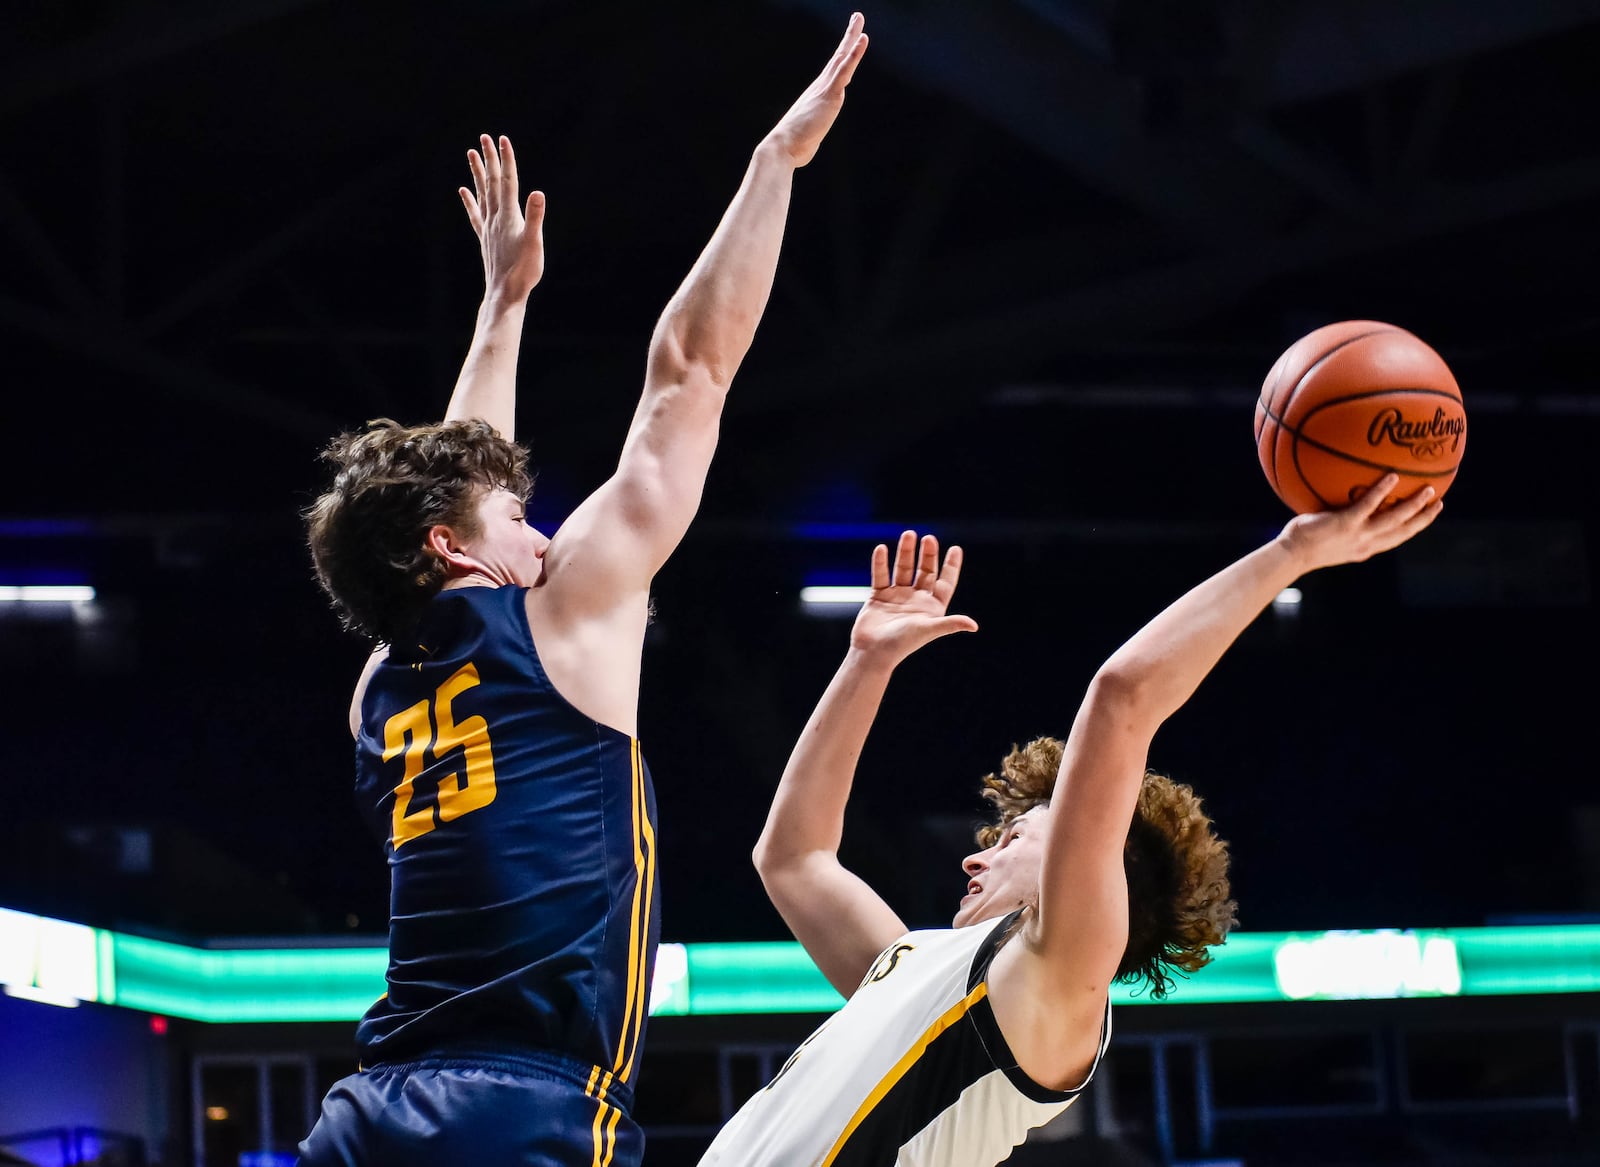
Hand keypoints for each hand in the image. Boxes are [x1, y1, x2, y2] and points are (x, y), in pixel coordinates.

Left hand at [459, 134, 545, 301]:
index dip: (506, 160)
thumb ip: (535, 217)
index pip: (508, 182)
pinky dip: (469, 201)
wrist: (504, 293)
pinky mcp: (485, 238)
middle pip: (492, 183)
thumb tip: (538, 193)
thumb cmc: (523, 271)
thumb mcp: (535, 244)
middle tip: (484, 138)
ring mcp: (488, 227)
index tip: (502, 140)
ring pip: (481, 194)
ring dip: (477, 173)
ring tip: (471, 154)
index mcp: (509, 216)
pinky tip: (463, 191)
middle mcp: (495, 218)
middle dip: (490, 159)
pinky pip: (475, 214)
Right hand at [763, 12, 868, 167]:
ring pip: (842, 57)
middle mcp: (821, 86)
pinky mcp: (830, 94)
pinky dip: (854, 53)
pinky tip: (863, 40)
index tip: (852, 38)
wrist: (783, 146)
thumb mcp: (807, 135)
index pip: (835, 70)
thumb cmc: (793, 145)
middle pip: (839, 56)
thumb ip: (810, 132)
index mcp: (818, 94)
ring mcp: (825, 88)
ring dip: (852, 37)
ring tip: (859, 19)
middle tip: (858, 16)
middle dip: (850, 35)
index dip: (845, 53)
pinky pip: (845, 69)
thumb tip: (804, 144)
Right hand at [851, 530, 977, 664]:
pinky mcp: (878, 597)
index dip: (951, 566)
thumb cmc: (902, 644)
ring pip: (903, 569)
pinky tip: (882, 548)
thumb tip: (974, 625)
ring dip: (906, 552)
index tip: (955, 548)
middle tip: (928, 538)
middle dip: (928, 555)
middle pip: (925, 571)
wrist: (872, 653)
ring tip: (908, 534)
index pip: (945, 582)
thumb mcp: (928, 630)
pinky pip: (881, 575)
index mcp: (932, 608)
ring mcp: (897, 597)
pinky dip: (880, 562)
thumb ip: (951, 624)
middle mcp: (916, 600)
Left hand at [1278, 474, 1443, 570]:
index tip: (1428, 516)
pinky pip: (1369, 505)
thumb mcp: (1329, 536)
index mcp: (1364, 549)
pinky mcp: (1346, 524)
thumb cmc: (1303, 543)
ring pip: (1395, 520)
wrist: (1290, 555)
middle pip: (1404, 532)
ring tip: (1428, 489)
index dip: (1414, 528)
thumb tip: (1342, 501)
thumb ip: (1342, 522)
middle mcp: (1366, 545)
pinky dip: (1382, 491)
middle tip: (1440, 502)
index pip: (1395, 539)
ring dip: (1414, 506)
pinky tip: (1392, 476)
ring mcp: (1357, 535)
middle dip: (1424, 518)